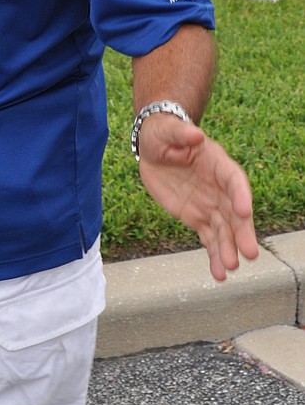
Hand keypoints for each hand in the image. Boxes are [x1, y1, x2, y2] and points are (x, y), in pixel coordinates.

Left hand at [137, 114, 257, 281]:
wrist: (154, 148)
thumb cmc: (165, 135)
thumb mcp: (169, 131)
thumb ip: (182, 134)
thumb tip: (194, 135)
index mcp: (217, 164)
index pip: (234, 180)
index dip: (241, 195)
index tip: (244, 210)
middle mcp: (219, 188)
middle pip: (235, 212)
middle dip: (242, 232)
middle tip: (249, 253)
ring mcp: (210, 205)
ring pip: (223, 231)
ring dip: (227, 249)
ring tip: (230, 268)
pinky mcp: (197, 217)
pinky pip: (208, 238)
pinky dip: (214, 255)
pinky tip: (220, 273)